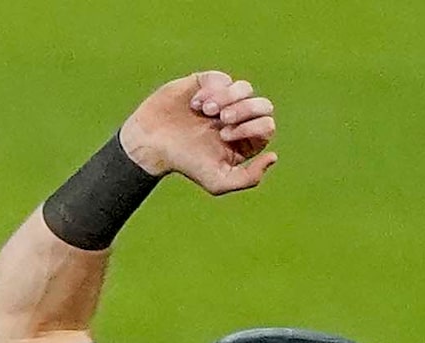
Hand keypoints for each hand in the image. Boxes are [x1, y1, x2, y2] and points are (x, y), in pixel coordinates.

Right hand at [119, 71, 276, 195]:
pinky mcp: (208, 83)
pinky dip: (211, 90)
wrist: (151, 144)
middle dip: (245, 111)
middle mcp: (238, 119)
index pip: (266, 126)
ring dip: (228, 98)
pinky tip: (195, 104)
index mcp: (245, 140)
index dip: (251, 128)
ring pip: (245, 88)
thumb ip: (249, 178)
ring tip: (206, 111)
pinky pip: (223, 79)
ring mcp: (224, 99)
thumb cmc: (184, 163)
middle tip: (222, 121)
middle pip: (263, 105)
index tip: (224, 136)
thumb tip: (273, 157)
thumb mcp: (217, 181)